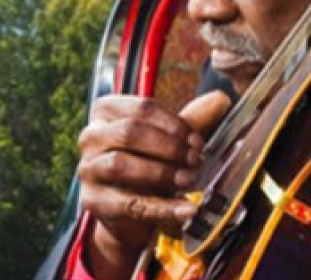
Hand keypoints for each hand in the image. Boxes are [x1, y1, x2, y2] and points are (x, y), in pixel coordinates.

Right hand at [77, 90, 230, 279]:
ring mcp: (88, 169)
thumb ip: (192, 119)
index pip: (143, 108)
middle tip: (196, 160)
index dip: (175, 124)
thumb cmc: (146, 161)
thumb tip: (222, 99)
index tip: (198, 141)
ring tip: (189, 180)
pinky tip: (188, 209)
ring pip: (121, 164)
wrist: (126, 210)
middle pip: (130, 132)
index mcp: (106, 111)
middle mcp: (90, 136)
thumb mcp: (167, 138)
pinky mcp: (93, 201)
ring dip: (162, 172)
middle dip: (169, 147)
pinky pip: (130, 203)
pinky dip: (164, 207)